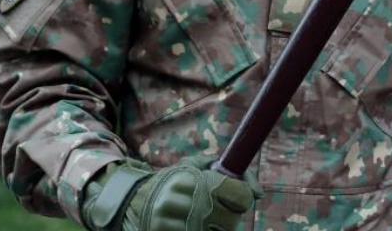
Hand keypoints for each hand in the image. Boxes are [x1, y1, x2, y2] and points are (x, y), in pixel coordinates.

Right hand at [82, 158, 259, 230]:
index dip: (243, 197)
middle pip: (231, 219)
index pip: (239, 195)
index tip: (238, 198)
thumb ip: (229, 172)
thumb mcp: (196, 168)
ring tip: (205, 220)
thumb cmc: (174, 182)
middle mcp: (183, 201)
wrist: (133, 201)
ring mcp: (173, 223)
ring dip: (217, 229)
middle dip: (230, 216)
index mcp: (194, 180)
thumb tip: (259, 193)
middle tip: (221, 212)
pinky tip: (197, 227)